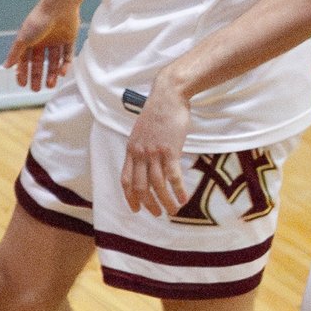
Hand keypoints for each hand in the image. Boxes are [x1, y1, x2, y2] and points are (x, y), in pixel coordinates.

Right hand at [6, 0, 76, 90]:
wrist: (59, 6)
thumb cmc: (38, 21)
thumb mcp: (23, 39)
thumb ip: (15, 54)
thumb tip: (6, 67)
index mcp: (30, 40)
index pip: (25, 60)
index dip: (23, 72)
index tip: (23, 84)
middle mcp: (42, 41)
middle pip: (39, 63)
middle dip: (37, 76)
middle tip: (36, 89)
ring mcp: (57, 40)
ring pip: (54, 61)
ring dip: (51, 74)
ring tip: (50, 85)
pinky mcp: (70, 38)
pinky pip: (67, 55)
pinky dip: (65, 65)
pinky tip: (61, 73)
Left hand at [119, 76, 192, 216]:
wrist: (168, 97)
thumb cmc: (158, 113)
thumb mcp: (142, 133)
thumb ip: (143, 149)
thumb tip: (149, 162)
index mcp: (131, 151)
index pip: (125, 180)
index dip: (130, 197)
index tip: (136, 209)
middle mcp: (140, 155)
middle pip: (140, 186)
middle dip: (148, 204)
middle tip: (157, 213)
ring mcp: (154, 153)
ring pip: (157, 185)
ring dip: (165, 201)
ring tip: (173, 211)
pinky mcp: (170, 150)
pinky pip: (173, 176)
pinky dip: (178, 190)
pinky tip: (184, 198)